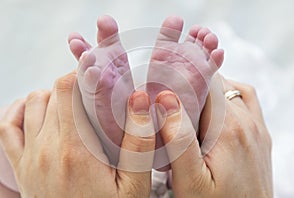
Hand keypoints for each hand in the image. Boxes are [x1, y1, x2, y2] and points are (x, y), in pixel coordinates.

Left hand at [0, 72, 154, 196]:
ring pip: (32, 104)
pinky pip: (8, 127)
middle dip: (75, 85)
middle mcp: (45, 149)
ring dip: (52, 96)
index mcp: (74, 150)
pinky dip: (21, 111)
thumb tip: (139, 101)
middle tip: (95, 93)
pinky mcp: (21, 168)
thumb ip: (138, 143)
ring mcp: (29, 158)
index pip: (67, 89)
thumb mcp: (134, 187)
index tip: (97, 71)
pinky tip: (38, 112)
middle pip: (52, 93)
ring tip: (75, 105)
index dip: (81, 72)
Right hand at [144, 75, 272, 196]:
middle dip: (193, 81)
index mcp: (228, 130)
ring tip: (188, 99)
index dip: (185, 76)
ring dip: (209, 88)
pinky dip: (227, 96)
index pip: (207, 82)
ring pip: (231, 89)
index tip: (166, 79)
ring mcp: (257, 128)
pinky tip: (213, 108)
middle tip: (171, 90)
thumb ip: (179, 140)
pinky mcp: (259, 135)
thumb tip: (167, 99)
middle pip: (219, 84)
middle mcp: (247, 123)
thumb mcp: (191, 182)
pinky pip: (245, 100)